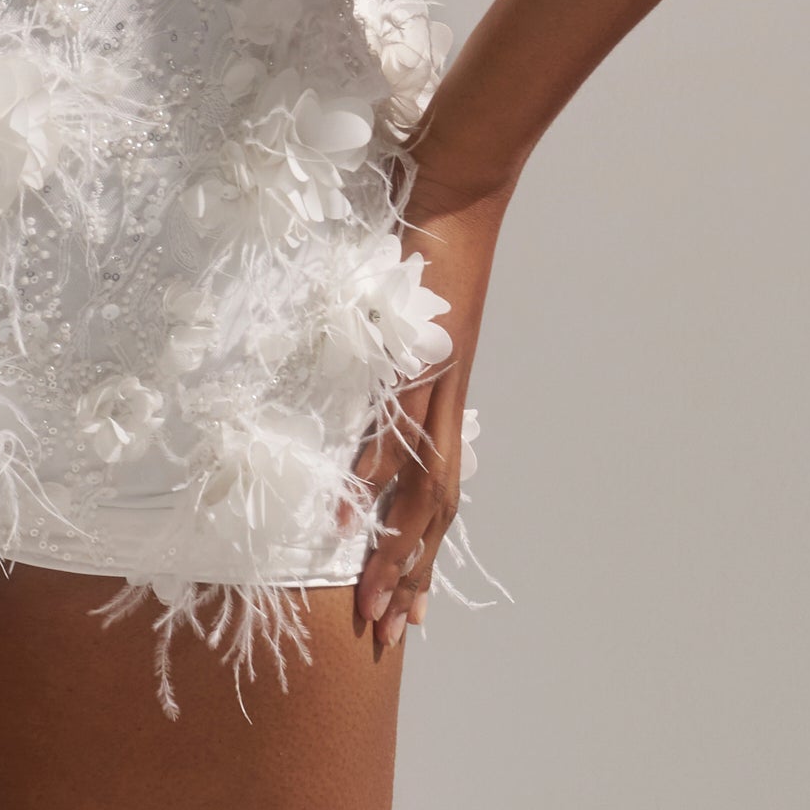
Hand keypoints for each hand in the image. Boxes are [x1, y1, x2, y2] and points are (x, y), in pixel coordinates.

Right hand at [349, 166, 508, 654]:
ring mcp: (433, 373)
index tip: (409, 608)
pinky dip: (370, 472)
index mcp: (445, 387)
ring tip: (371, 601)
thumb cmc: (435, 228)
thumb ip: (397, 337)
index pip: (439, 489)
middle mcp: (445, 392)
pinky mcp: (417, 347)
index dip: (424, 551)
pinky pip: (391, 425)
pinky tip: (348, 511)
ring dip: (393, 547)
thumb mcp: (415, 299)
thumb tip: (371, 358)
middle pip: (433, 506)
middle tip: (388, 634)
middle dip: (408, 572)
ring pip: (418, 483)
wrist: (461, 175)